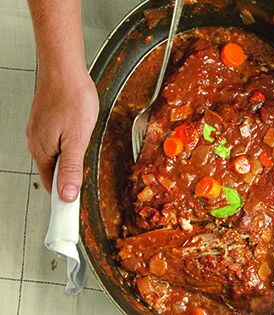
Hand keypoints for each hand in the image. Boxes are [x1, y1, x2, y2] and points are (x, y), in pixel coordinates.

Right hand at [26, 64, 97, 201]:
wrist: (64, 68)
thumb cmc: (72, 98)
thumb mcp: (77, 139)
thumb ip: (71, 168)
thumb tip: (66, 195)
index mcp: (42, 151)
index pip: (51, 186)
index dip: (64, 198)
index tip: (73, 211)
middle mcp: (36, 143)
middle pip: (53, 172)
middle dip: (69, 177)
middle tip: (85, 179)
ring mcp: (39, 132)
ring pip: (55, 156)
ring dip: (69, 160)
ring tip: (84, 150)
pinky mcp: (45, 122)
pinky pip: (55, 142)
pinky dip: (67, 146)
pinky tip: (77, 137)